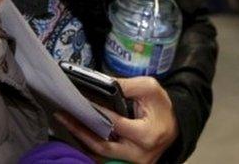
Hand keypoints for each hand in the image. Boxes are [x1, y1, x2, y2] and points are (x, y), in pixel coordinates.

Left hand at [57, 76, 177, 163]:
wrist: (176, 125)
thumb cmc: (162, 106)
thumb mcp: (150, 88)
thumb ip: (126, 85)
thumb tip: (101, 83)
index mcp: (147, 135)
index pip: (115, 124)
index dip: (96, 112)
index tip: (79, 100)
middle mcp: (139, 154)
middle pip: (102, 146)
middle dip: (79, 130)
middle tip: (62, 114)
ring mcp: (133, 162)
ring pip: (100, 154)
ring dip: (81, 138)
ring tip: (65, 120)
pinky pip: (104, 157)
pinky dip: (89, 144)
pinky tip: (76, 130)